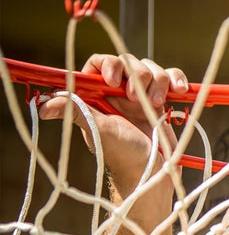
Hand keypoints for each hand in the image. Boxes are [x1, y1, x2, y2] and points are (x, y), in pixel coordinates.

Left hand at [39, 53, 188, 197]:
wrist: (153, 172)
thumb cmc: (123, 156)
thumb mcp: (99, 130)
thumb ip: (76, 111)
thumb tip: (42, 106)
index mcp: (100, 95)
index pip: (100, 63)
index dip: (108, 65)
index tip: (113, 81)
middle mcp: (120, 92)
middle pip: (129, 61)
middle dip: (137, 75)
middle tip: (135, 99)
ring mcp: (143, 96)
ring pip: (152, 68)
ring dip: (159, 82)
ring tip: (157, 105)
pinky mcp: (163, 101)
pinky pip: (172, 78)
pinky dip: (177, 80)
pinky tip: (180, 92)